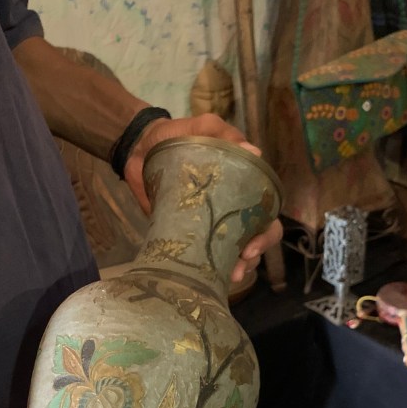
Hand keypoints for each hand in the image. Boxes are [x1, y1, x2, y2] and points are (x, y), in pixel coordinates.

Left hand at [123, 112, 282, 282]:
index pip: (267, 211)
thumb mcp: (201, 128)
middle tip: (240, 264)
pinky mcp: (192, 233)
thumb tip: (254, 152)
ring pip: (239, 251)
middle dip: (254, 254)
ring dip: (240, 266)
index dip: (265, 231)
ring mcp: (214, 222)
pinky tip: (212, 278)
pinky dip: (214, 268)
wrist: (139, 150)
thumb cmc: (175, 136)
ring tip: (230, 276)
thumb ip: (223, 135)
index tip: (249, 244)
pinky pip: (209, 254)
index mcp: (244, 183)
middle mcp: (235, 205)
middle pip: (258, 236)